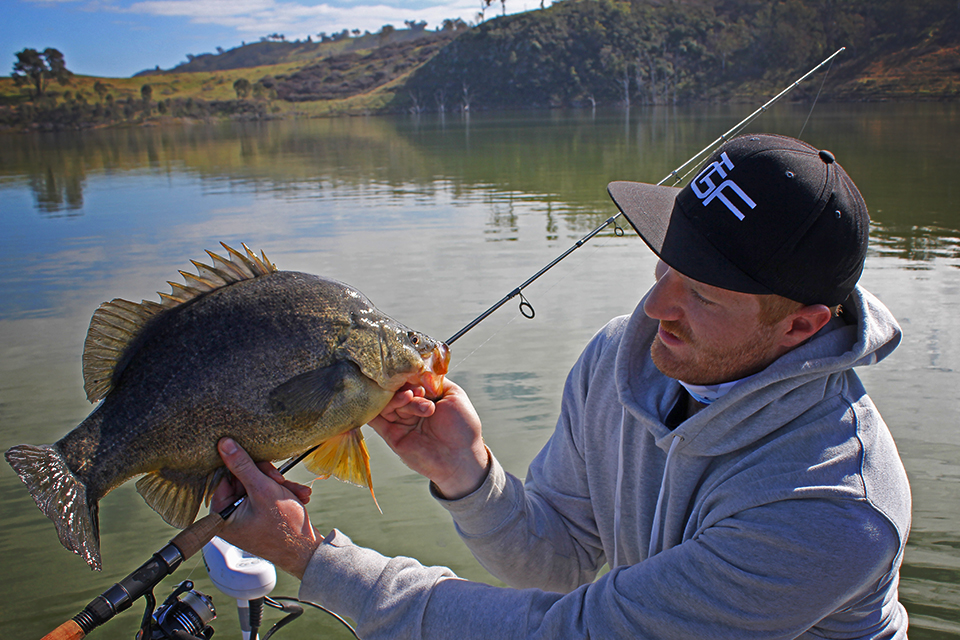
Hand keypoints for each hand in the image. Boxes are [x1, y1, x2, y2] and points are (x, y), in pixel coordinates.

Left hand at [210, 438, 319, 578]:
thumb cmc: (284, 528)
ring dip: (279, 486)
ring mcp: (244, 517)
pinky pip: (266, 496)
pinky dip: (281, 494)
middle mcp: (229, 516)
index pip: (226, 477)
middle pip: (244, 480)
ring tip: (295, 492)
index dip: (247, 469)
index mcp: (221, 514)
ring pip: (258, 486)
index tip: (265, 471)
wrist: (307, 551)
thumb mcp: (263, 489)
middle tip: (282, 482)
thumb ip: (243, 465)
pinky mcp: (257, 516)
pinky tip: (297, 496)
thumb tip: (224, 444)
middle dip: (268, 479)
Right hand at [369, 379, 489, 499]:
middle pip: (396, 390)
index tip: (415, 374)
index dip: (410, 375)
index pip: (409, 380)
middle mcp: (411, 408)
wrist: (461, 458)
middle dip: (405, 388)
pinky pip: (375, 420)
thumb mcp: (454, 395)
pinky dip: (374, 410)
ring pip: (387, 403)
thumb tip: (417, 368)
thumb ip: (434, 380)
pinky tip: (383, 403)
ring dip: (398, 398)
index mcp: (426, 398)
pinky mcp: (392, 436)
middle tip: (417, 392)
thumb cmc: (463, 427)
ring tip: (411, 398)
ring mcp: (401, 422)